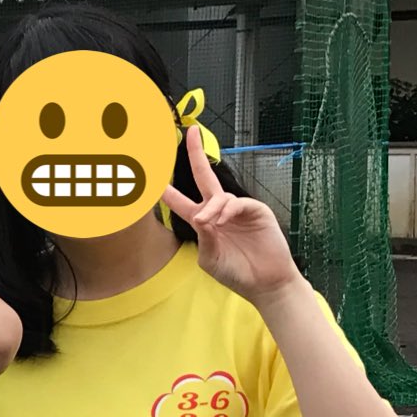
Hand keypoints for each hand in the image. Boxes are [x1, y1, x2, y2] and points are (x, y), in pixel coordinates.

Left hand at [161, 128, 304, 304]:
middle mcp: (219, 211)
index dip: (168, 191)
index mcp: (203, 222)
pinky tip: (222, 220)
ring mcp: (238, 209)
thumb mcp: (209, 257)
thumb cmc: (235, 272)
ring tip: (208, 223)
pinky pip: (238, 203)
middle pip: (205, 177)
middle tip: (190, 134)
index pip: (182, 202)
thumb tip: (200, 216)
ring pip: (219, 197)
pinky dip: (228, 210)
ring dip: (211, 208)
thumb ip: (202, 237)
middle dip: (196, 155)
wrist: (263, 282)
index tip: (153, 178)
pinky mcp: (256, 210)